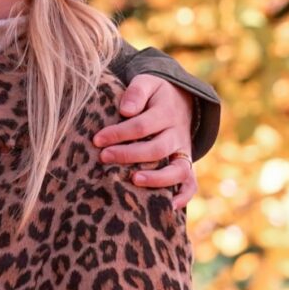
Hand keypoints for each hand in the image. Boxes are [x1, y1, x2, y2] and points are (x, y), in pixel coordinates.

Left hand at [93, 75, 196, 208]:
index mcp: (166, 113)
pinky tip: (168, 207)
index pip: (141, 125)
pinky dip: (184, 196)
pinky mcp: (186, 164)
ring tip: (134, 180)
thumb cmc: (153, 94)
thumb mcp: (147, 82)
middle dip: (129, 154)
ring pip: (178, 169)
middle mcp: (177, 134)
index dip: (118, 133)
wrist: (179, 101)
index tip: (97, 140)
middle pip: (156, 149)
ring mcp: (183, 151)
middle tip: (104, 157)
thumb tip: (125, 110)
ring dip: (157, 178)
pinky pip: (191, 183)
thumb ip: (136, 92)